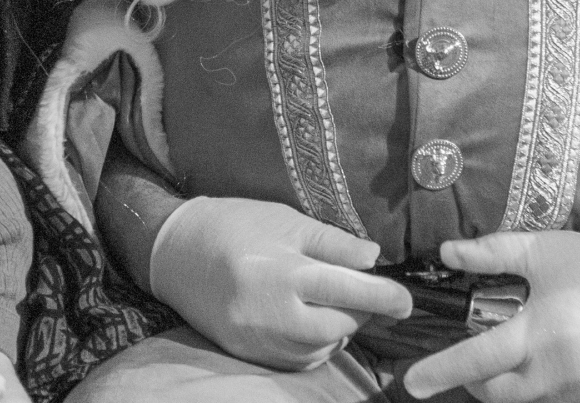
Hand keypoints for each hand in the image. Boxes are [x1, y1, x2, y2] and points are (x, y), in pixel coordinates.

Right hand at [148, 196, 412, 370]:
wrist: (173, 250)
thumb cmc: (234, 225)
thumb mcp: (285, 219)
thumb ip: (332, 242)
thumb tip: (375, 258)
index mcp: (283, 271)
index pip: (350, 290)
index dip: (385, 297)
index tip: (406, 300)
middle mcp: (271, 312)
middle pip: (340, 326)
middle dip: (359, 311)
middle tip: (358, 292)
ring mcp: (257, 338)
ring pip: (321, 348)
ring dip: (336, 329)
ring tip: (325, 301)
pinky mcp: (247, 353)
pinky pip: (296, 359)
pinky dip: (312, 344)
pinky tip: (304, 320)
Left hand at [403, 230, 579, 402]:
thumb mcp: (545, 249)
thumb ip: (491, 252)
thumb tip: (445, 253)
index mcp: (546, 330)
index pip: (479, 360)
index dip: (441, 371)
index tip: (411, 383)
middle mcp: (565, 371)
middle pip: (497, 393)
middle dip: (475, 378)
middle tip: (474, 352)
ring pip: (525, 402)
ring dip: (508, 385)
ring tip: (512, 353)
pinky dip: (537, 390)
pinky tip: (541, 364)